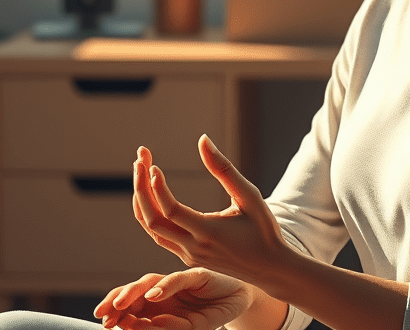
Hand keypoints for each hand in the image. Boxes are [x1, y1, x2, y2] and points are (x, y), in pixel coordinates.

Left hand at [94, 268, 252, 329]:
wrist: (240, 302)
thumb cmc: (211, 314)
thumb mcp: (187, 328)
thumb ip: (166, 327)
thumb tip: (142, 327)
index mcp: (157, 304)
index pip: (131, 305)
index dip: (115, 311)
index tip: (104, 322)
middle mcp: (163, 290)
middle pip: (134, 291)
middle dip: (116, 300)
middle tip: (105, 314)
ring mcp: (178, 281)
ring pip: (149, 282)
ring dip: (133, 293)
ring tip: (120, 305)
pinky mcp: (196, 274)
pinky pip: (177, 279)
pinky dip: (164, 287)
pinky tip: (153, 296)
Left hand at [132, 136, 287, 284]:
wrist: (270, 268)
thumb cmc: (263, 228)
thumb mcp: (249, 195)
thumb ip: (224, 169)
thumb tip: (202, 140)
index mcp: (210, 232)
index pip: (172, 211)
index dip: (157, 188)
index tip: (152, 165)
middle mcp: (195, 247)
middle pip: (153, 221)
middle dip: (141, 189)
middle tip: (139, 159)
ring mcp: (189, 255)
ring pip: (153, 230)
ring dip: (142, 201)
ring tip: (140, 172)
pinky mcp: (189, 257)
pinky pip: (161, 236)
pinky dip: (150, 214)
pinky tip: (151, 194)